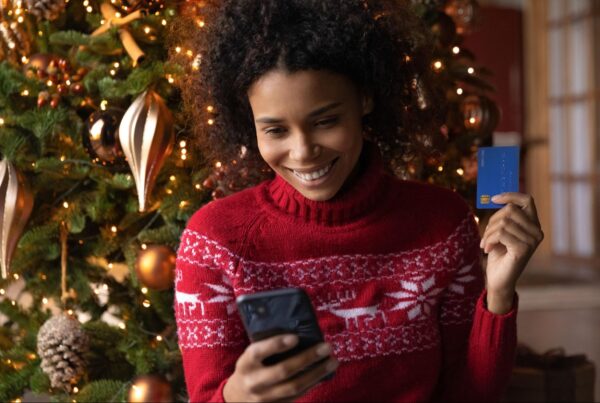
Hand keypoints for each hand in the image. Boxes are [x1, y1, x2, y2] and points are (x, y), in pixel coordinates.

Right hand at [223, 334, 337, 401]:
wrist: (238, 398)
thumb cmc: (251, 367)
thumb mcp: (251, 356)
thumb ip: (267, 346)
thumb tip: (298, 329)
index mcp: (246, 363)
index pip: (258, 352)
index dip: (276, 344)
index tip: (295, 337)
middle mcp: (254, 381)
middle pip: (283, 370)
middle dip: (307, 358)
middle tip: (326, 347)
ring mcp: (265, 397)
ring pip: (294, 386)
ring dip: (317, 373)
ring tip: (332, 361)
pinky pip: (298, 396)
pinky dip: (312, 384)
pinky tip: (324, 374)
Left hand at [480, 192, 543, 312]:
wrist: (498, 280)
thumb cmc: (498, 254)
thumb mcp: (501, 231)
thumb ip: (503, 217)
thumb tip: (496, 197)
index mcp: (533, 225)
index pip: (527, 200)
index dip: (510, 196)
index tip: (493, 199)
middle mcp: (537, 232)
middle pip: (510, 210)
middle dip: (492, 221)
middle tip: (486, 235)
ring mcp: (532, 241)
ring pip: (504, 222)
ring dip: (488, 232)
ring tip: (485, 243)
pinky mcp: (523, 249)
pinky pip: (501, 233)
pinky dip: (489, 239)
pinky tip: (487, 249)